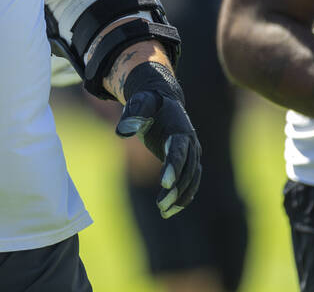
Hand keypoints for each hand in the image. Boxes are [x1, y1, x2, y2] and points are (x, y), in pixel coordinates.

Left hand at [115, 62, 201, 217]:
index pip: (179, 151)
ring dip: (180, 197)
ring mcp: (191, 153)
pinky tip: (171, 210)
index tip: (164, 183)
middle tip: (161, 205)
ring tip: (164, 212)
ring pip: (191, 179)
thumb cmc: (149, 103)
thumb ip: (132, 115)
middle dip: (176, 189)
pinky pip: (190, 182)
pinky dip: (183, 197)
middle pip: (188, 170)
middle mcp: (190, 142)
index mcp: (180, 129)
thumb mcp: (140, 103)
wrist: (163, 101)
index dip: (173, 167)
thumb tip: (121, 132)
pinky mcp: (188, 161)